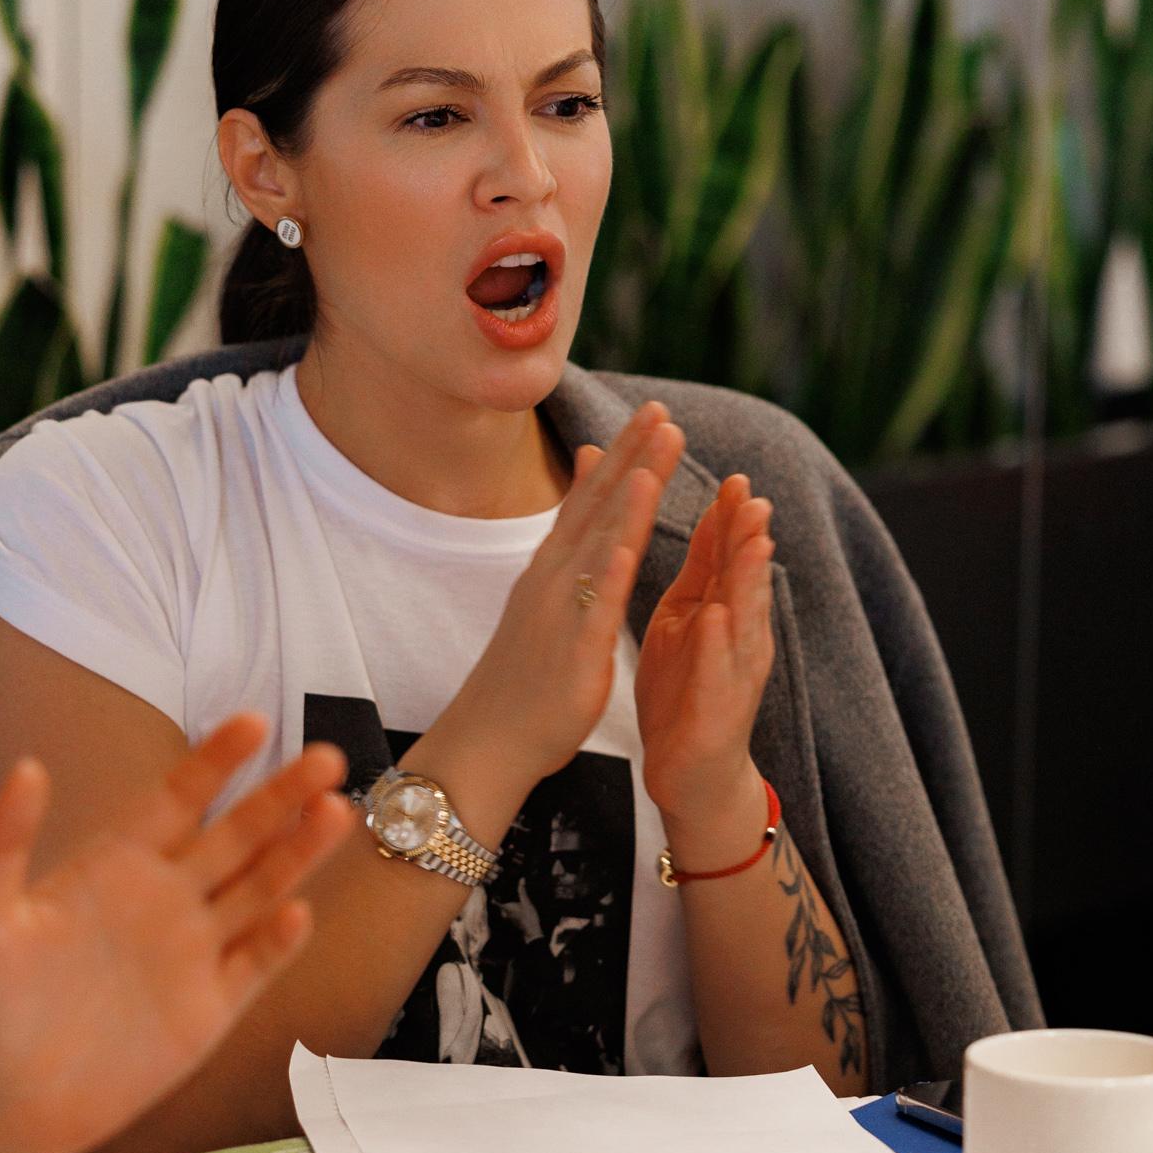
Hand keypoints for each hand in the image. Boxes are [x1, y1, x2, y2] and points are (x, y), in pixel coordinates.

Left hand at [0, 716, 350, 1152]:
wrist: (1, 1102)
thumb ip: (4, 842)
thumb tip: (29, 767)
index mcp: (115, 866)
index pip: (179, 798)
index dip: (217, 761)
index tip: (255, 721)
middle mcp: (165, 900)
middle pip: (238, 835)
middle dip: (282, 796)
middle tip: (326, 756)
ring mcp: (192, 954)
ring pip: (260, 889)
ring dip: (298, 853)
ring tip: (336, 811)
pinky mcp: (209, 1010)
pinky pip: (254, 965)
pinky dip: (278, 941)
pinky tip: (298, 912)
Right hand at [434, 403, 685, 816]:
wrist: (488, 740)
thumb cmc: (522, 677)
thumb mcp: (545, 603)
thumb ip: (564, 556)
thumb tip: (577, 523)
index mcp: (551, 569)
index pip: (590, 500)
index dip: (623, 454)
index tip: (653, 414)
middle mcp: (551, 578)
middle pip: (597, 507)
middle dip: (633, 457)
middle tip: (663, 412)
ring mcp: (557, 610)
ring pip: (598, 543)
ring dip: (629, 496)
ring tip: (657, 453)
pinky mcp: (568, 650)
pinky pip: (590, 606)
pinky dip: (608, 572)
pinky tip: (628, 544)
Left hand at [636, 473, 776, 857]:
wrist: (689, 774)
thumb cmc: (686, 693)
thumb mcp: (688, 622)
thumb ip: (701, 574)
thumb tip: (715, 519)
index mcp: (722, 612)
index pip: (730, 556)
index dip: (732, 518)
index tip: (734, 476)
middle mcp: (739, 638)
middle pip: (746, 579)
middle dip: (750, 538)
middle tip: (752, 495)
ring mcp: (734, 673)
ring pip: (745, 619)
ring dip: (748, 581)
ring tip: (752, 543)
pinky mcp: (719, 708)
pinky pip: (717, 671)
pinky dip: (716, 644)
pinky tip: (715, 617)